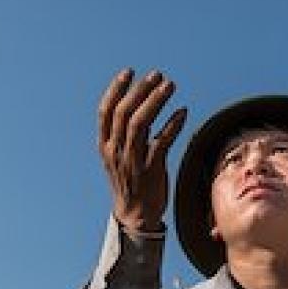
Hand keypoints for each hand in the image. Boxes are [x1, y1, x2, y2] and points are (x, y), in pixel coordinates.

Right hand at [97, 69, 186, 233]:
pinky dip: (172, 124)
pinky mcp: (151, 170)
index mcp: (105, 146)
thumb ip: (126, 133)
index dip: (115, 89)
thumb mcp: (120, 156)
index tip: (129, 72)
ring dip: (156, 101)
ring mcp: (132, 161)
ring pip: (140, 123)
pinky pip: (162, 142)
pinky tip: (182, 112)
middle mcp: (116, 151)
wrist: (135, 216)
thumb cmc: (131, 182)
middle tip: (157, 75)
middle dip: (140, 90)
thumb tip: (141, 104)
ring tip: (169, 85)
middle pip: (124, 113)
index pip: (105, 111)